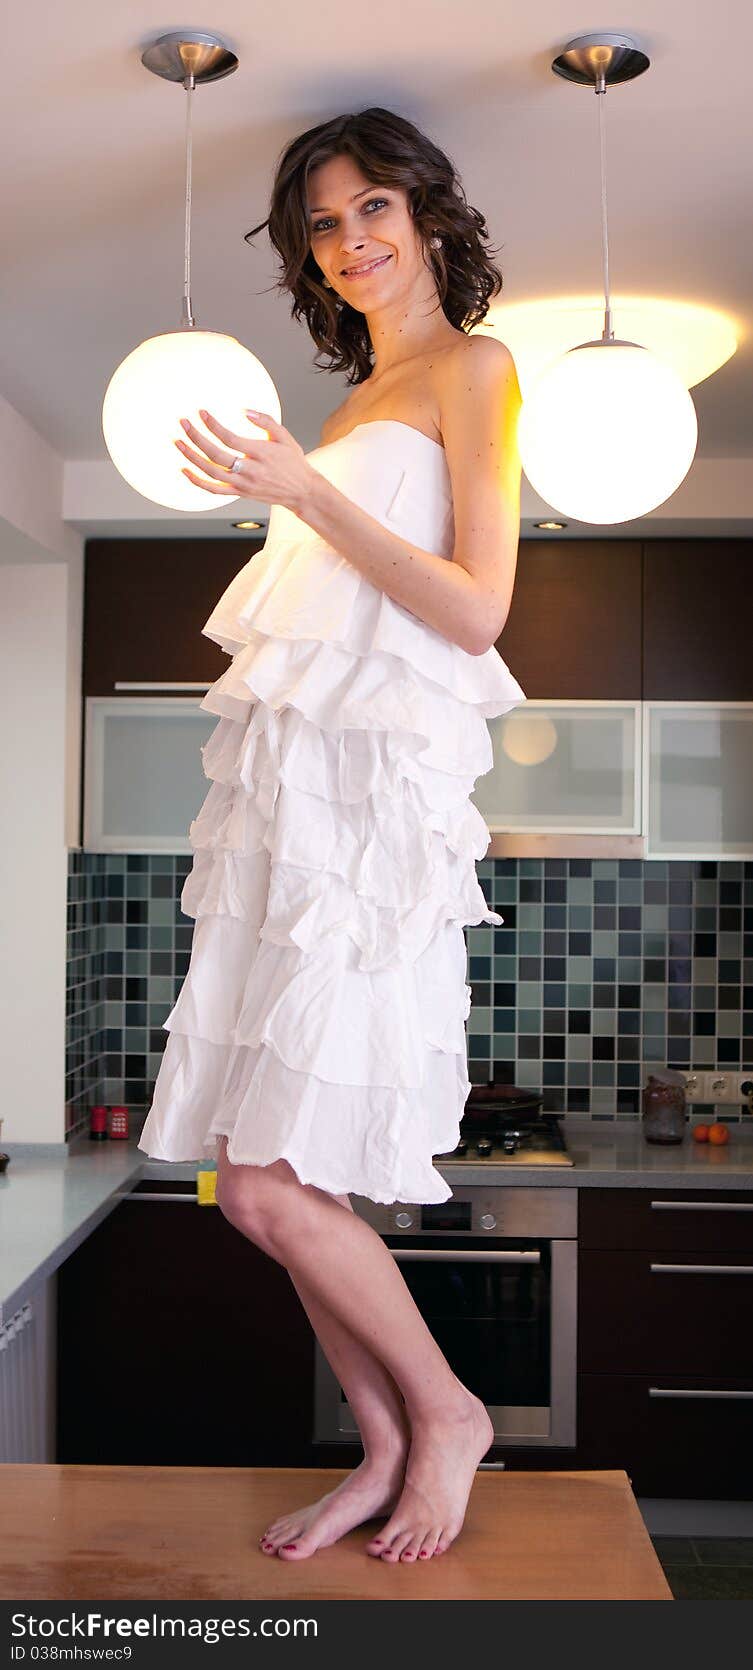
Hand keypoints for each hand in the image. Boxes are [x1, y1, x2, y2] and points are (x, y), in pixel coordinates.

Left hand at [174, 408, 312, 513]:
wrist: (301, 492)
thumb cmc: (293, 462)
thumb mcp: (285, 437)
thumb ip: (266, 421)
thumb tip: (244, 410)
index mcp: (260, 453)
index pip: (229, 438)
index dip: (213, 425)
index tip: (201, 413)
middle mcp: (250, 470)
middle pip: (216, 455)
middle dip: (196, 438)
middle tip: (183, 423)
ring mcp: (243, 484)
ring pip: (211, 472)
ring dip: (192, 457)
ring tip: (178, 442)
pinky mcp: (240, 493)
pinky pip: (214, 490)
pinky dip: (197, 481)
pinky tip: (185, 470)